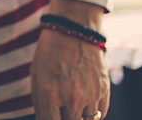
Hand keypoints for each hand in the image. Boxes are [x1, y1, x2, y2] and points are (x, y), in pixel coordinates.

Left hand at [31, 0, 109, 119]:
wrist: (73, 31)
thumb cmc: (50, 52)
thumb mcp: (37, 75)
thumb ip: (40, 101)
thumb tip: (44, 118)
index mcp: (50, 95)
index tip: (51, 116)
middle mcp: (72, 99)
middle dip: (64, 117)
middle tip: (62, 107)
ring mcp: (90, 96)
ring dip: (79, 115)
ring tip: (72, 101)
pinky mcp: (104, 91)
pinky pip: (100, 114)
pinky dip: (93, 112)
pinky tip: (85, 101)